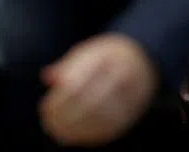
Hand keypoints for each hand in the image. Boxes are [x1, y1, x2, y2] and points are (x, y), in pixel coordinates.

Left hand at [39, 33, 159, 146]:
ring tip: (58, 133)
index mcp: (110, 56)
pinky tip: (74, 136)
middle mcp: (125, 74)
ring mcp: (133, 94)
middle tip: (49, 124)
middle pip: (92, 101)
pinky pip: (112, 127)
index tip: (45, 108)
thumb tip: (47, 76)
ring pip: (102, 117)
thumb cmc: (106, 56)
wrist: (143, 58)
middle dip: (66, 116)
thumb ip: (69, 65)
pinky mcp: (135, 111)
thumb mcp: (88, 52)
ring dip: (77, 127)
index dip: (60, 100)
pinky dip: (90, 134)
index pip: (80, 82)